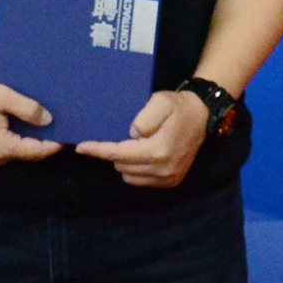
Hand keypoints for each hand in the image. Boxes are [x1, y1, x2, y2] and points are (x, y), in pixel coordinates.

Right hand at [0, 75, 59, 166]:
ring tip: (39, 122)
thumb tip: (48, 121)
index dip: (54, 144)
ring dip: (26, 140)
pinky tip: (16, 124)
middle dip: (41, 141)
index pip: (37, 152)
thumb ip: (27, 109)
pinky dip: (12, 140)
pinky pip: (1, 149)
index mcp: (2, 147)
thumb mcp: (1, 96)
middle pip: (26, 153)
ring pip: (14, 152)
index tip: (69, 133)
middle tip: (57, 124)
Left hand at [78, 88, 208, 189]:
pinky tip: (141, 155)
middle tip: (119, 136)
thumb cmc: (178, 106)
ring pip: (128, 176)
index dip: (98, 150)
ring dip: (124, 162)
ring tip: (133, 145)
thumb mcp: (160, 101)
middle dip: (114, 152)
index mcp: (158, 150)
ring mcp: (168, 178)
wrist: (202, 116)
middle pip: (121, 165)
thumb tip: (132, 135)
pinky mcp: (171, 181)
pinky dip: (135, 170)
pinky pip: (140, 181)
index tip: (80, 147)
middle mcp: (163, 169)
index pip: (119, 153)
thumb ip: (144, 118)